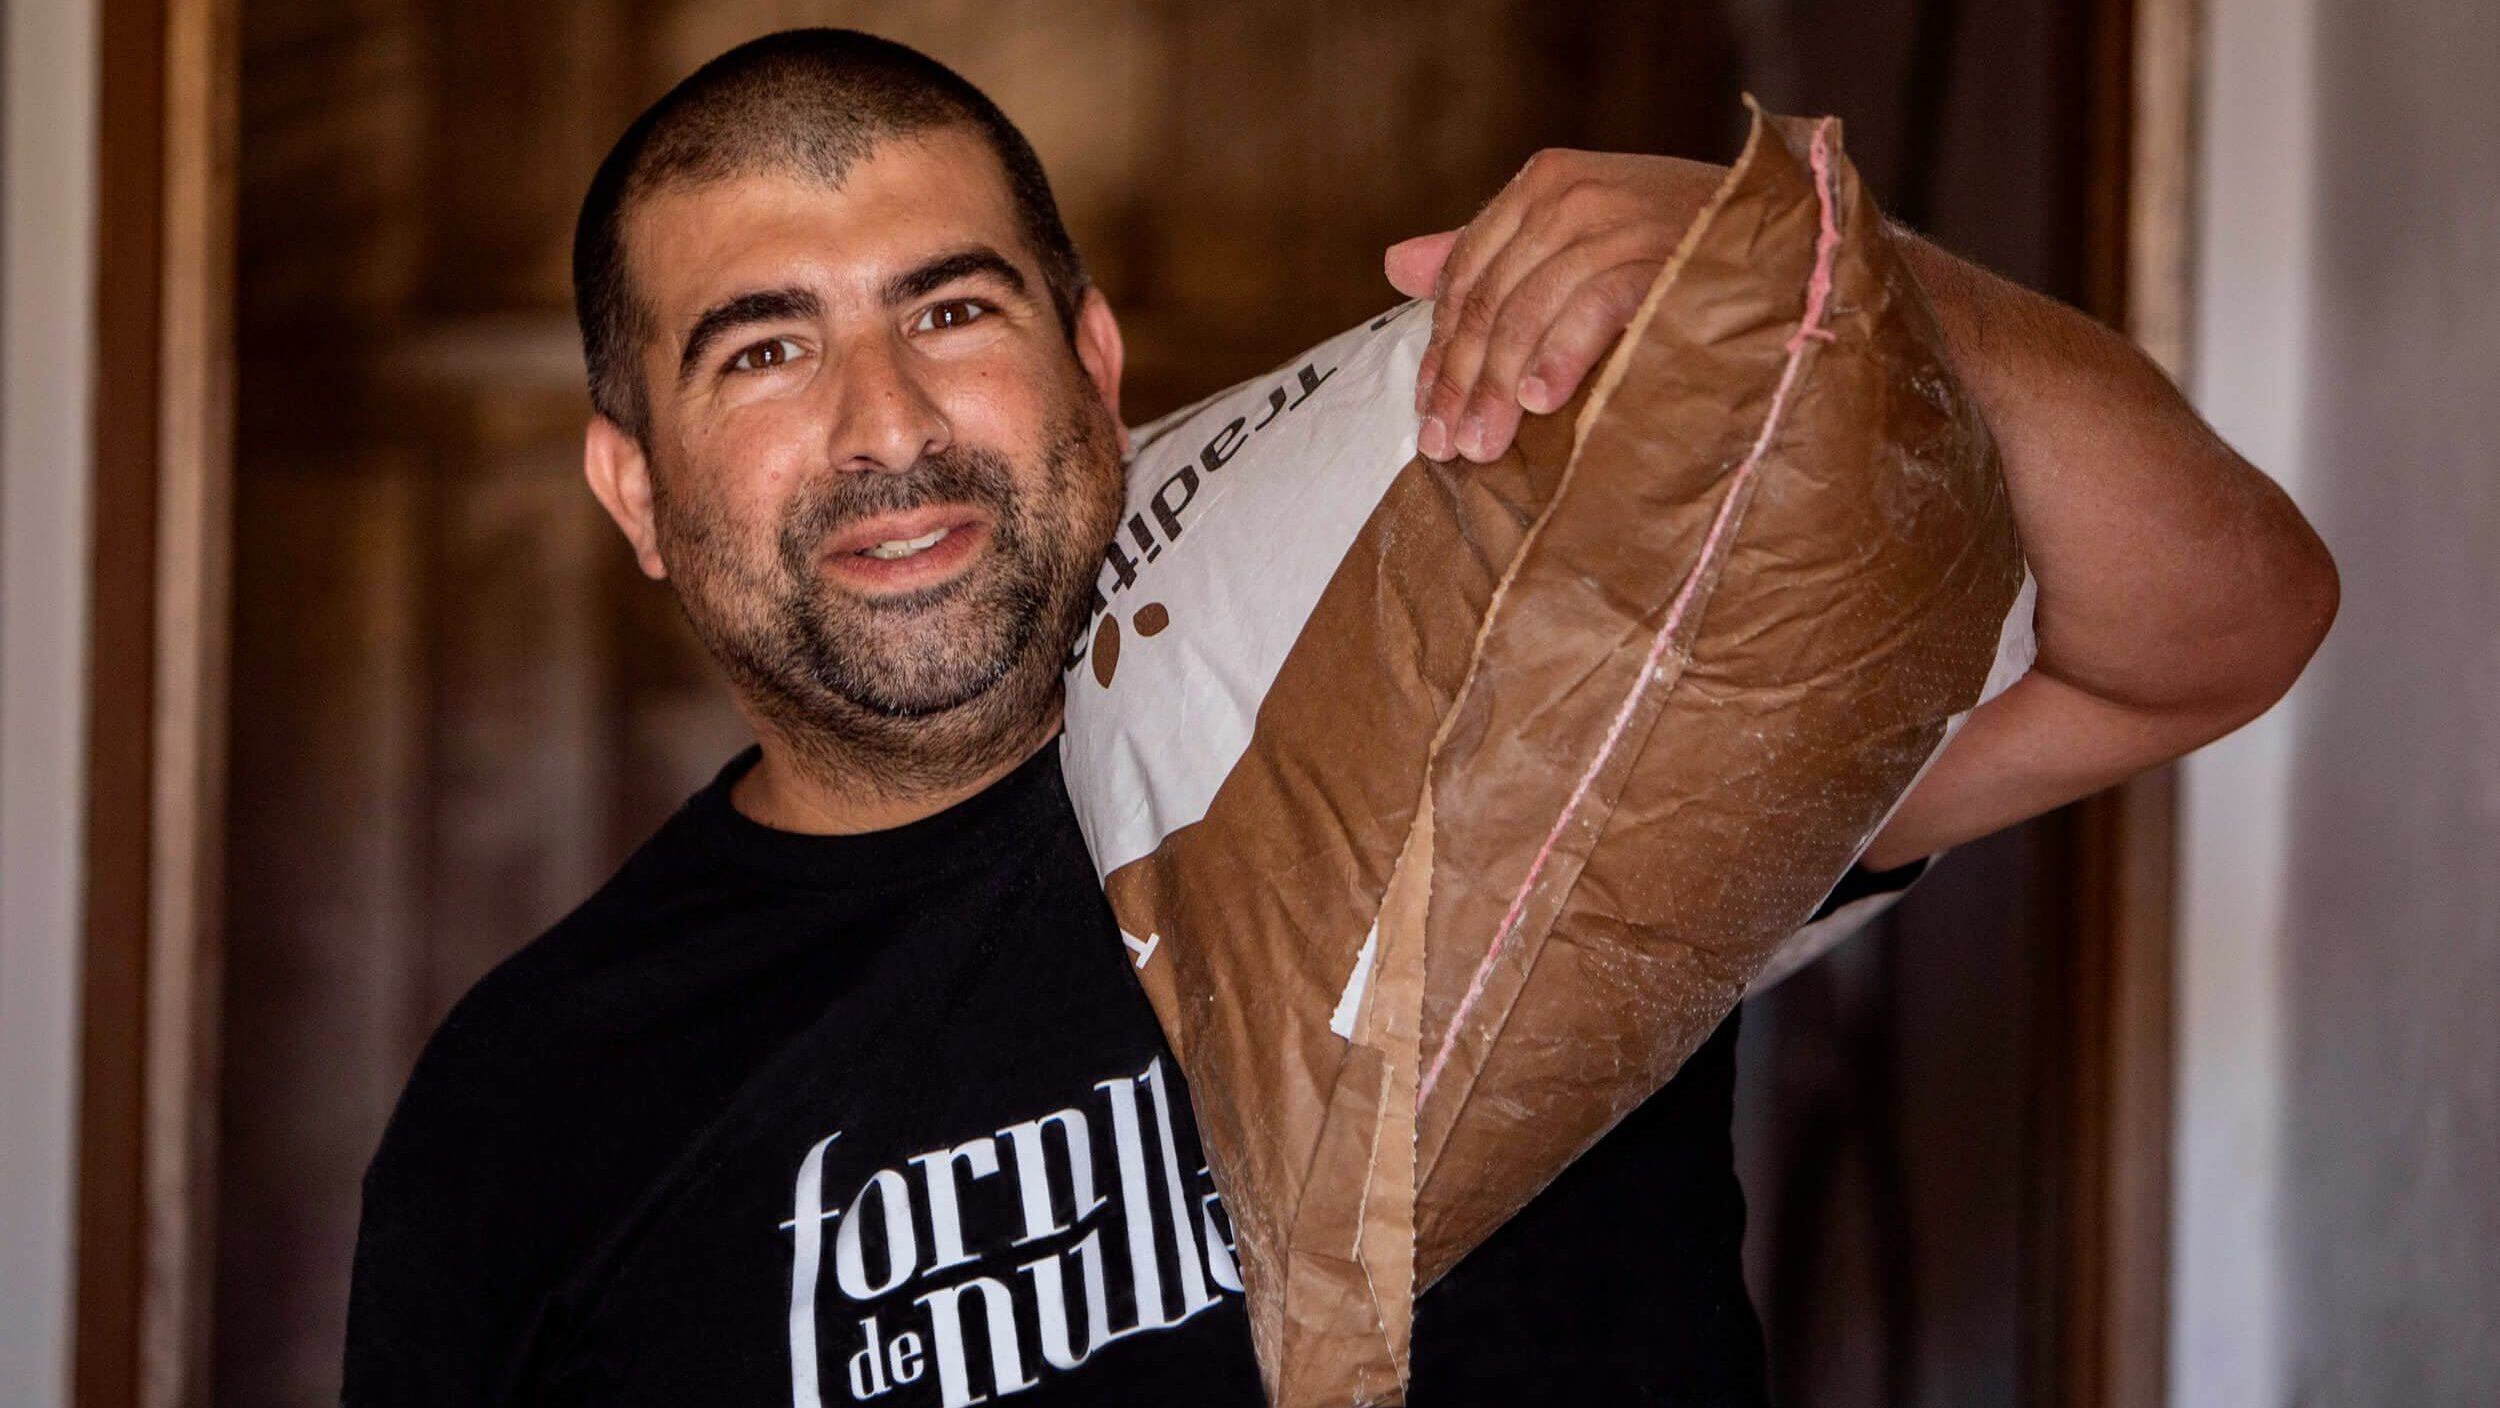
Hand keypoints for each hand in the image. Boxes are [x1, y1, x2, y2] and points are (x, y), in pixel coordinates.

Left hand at [1384, 149, 1726, 463]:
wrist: (1792, 248)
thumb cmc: (1679, 252)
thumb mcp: (1579, 243)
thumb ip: (1489, 255)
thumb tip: (1395, 264)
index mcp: (1544, 185)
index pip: (1468, 273)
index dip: (1441, 348)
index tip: (1427, 412)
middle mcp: (1574, 193)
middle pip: (1491, 297)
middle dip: (1462, 380)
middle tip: (1447, 447)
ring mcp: (1619, 219)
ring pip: (1530, 309)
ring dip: (1499, 385)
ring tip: (1484, 446)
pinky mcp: (1664, 252)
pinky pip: (1595, 306)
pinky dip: (1562, 355)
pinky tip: (1542, 401)